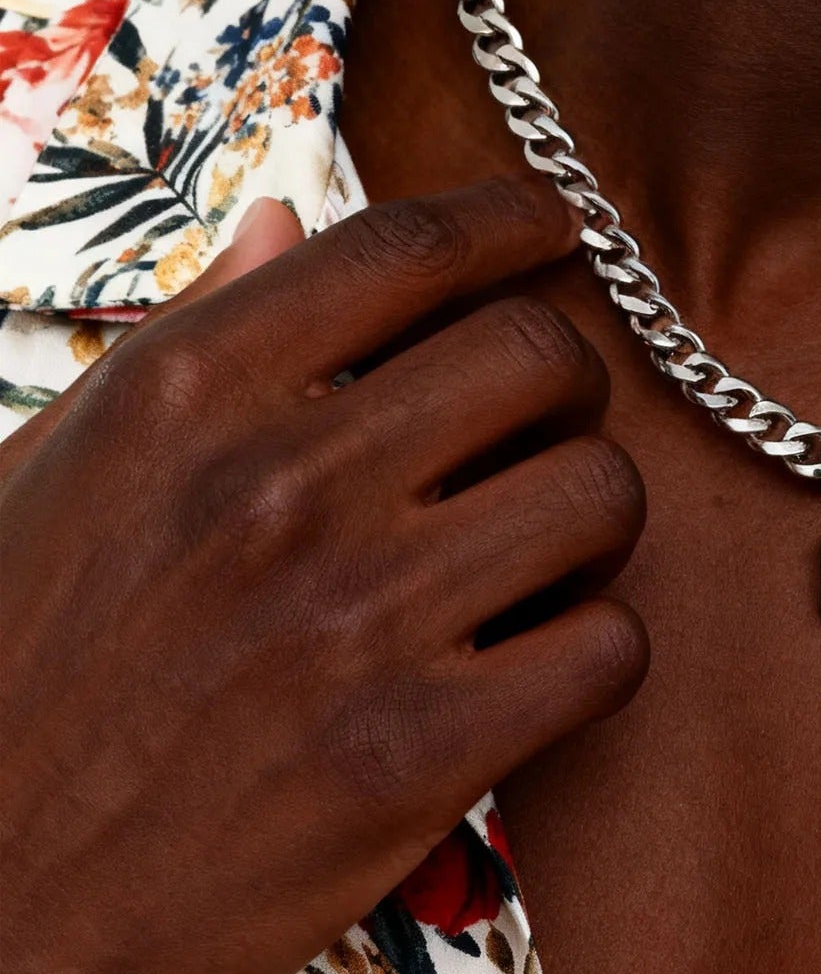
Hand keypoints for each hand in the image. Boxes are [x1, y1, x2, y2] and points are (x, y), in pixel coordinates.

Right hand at [0, 174, 649, 973]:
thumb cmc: (12, 669)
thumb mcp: (66, 463)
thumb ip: (197, 329)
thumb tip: (286, 218)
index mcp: (189, 392)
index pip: (409, 246)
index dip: (511, 217)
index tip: (553, 223)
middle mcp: (280, 486)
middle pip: (538, 351)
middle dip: (569, 378)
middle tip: (544, 422)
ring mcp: (354, 621)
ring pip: (599, 491)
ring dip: (593, 516)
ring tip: (542, 550)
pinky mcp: (412, 757)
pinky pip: (607, 648)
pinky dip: (597, 646)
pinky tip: (538, 658)